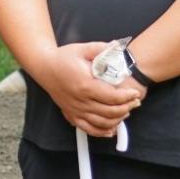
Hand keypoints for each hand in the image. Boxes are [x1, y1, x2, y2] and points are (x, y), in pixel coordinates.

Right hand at [31, 41, 145, 137]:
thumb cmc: (63, 57)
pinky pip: (88, 129)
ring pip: (102, 123)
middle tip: (135, 102)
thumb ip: (102, 48)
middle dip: (127, 107)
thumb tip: (119, 46)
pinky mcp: (71, 114)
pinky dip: (102, 132)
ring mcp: (75, 110)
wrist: (43, 67)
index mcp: (85, 85)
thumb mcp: (82, 49)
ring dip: (117, 119)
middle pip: (110, 112)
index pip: (112, 97)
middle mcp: (80, 100)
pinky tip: (111, 129)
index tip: (135, 93)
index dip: (127, 97)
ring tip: (126, 111)